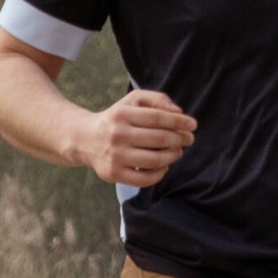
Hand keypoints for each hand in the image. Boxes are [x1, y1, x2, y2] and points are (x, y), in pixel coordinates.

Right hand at [79, 91, 195, 186]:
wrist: (85, 139)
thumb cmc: (117, 118)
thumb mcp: (133, 101)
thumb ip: (157, 99)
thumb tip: (179, 111)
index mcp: (121, 114)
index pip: (158, 118)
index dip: (180, 122)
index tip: (193, 125)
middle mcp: (117, 135)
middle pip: (160, 139)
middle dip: (181, 139)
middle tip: (189, 139)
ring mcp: (115, 156)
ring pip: (155, 160)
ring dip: (173, 155)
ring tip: (178, 151)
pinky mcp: (113, 174)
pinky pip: (145, 179)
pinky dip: (160, 173)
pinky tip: (164, 165)